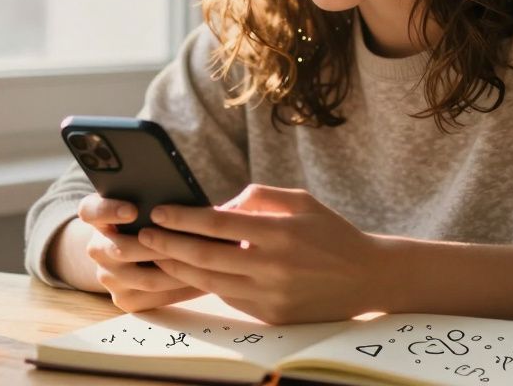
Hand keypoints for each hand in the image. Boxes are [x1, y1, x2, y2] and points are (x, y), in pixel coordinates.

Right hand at [76, 193, 204, 311]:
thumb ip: (154, 197)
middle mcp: (96, 248)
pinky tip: (205, 280)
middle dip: (159, 245)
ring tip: (208, 261)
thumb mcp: (143, 202)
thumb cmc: (147, 219)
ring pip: (146, 279)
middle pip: (121, 249)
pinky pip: (155, 298)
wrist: (130, 253)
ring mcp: (108, 277)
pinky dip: (182, 289)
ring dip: (179, 270)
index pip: (90, 210)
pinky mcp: (123, 299)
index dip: (109, 210)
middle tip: (191, 239)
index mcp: (97, 217)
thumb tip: (186, 196)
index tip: (133, 210)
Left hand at [137, 184, 384, 324]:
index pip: (217, 224)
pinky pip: (229, 298)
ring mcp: (270, 295)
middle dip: (169, 244)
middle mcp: (272, 267)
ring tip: (159, 254)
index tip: (159, 212)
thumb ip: (259, 196)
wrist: (367, 277)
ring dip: (179, 268)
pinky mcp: (271, 316)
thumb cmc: (331, 232)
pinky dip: (207, 284)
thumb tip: (220, 205)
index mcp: (278, 234)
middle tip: (145, 235)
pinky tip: (191, 271)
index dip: (183, 218)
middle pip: (205, 256)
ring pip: (210, 282)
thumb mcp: (300, 201)